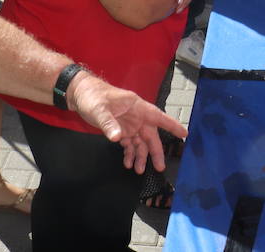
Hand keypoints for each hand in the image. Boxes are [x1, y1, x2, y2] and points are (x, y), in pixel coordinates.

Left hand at [68, 71, 187, 172]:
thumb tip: (117, 138)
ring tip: (138, 170)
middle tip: (159, 167)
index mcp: (136, 107)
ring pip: (140, 142)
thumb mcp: (99, 109)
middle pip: (150, 135)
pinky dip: (130, 154)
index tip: (184, 134)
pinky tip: (127, 163)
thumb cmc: (92, 96)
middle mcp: (136, 116)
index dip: (171, 125)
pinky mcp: (120, 130)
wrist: (80, 95)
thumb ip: (108, 123)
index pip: (157, 117)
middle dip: (155, 151)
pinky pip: (130, 144)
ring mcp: (129, 124)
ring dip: (141, 156)